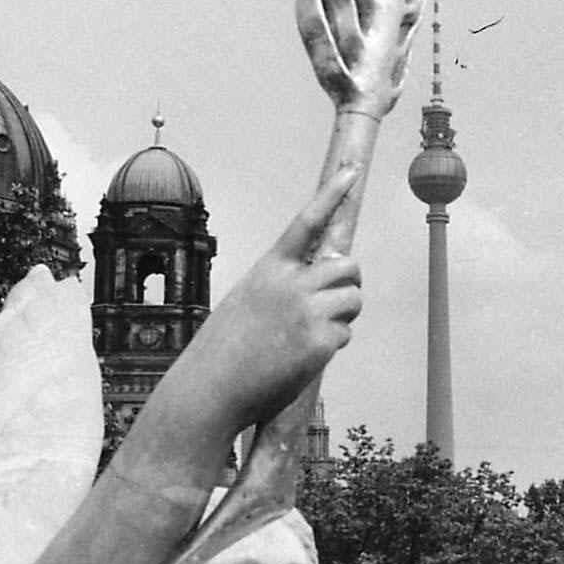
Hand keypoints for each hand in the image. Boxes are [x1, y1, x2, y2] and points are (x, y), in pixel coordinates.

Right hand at [157, 166, 363, 439]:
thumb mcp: (245, 304)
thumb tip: (320, 284)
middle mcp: (290, 283)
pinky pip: (346, 334)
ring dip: (345, 314)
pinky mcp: (320, 341)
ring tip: (316, 333)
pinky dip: (333, 345)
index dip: (331, 195)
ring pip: (353, 297)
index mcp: (269, 269)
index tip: (352, 173)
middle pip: (347, 265)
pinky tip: (304, 357)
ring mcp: (307, 311)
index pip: (305, 223)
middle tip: (336, 302)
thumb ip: (280, 288)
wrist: (209, 390)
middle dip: (349, 282)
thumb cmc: (223, 351)